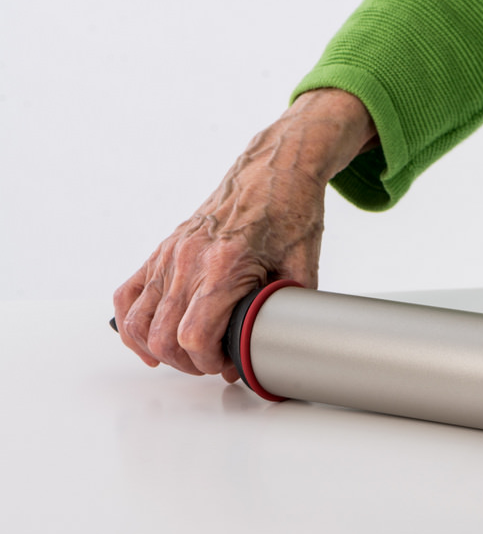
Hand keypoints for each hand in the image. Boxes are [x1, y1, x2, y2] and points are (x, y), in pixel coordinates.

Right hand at [112, 89, 376, 380]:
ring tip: (185, 357)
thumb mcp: (303, 266)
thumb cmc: (291, 212)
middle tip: (213, 364)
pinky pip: (128, 293)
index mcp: (225, 264)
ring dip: (157, 349)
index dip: (209, 361)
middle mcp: (189, 258)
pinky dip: (131, 322)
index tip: (227, 364)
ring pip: (139, 320)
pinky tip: (147, 339)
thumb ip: (289, 309)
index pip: (194, 335)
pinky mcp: (163, 248)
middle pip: (162, 335)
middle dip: (187, 362)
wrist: (274, 169)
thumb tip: (275, 347)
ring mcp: (170, 252)